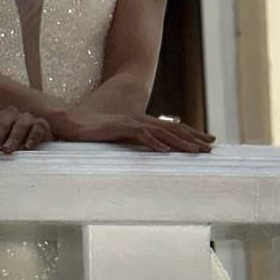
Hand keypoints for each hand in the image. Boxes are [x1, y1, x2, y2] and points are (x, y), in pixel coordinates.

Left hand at [0, 106, 52, 152]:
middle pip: (3, 119)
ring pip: (20, 122)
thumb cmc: (8, 146)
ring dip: (13, 136)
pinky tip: (27, 146)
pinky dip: (33, 136)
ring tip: (7, 150)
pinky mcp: (42, 125)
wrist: (34, 151)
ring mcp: (27, 118)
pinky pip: (38, 127)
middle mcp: (11, 114)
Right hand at [50, 108, 213, 152]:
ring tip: (196, 151)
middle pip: (171, 129)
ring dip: (180, 142)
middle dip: (192, 138)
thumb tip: (141, 159)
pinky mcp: (119, 126)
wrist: (68, 121)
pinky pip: (140, 135)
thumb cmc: (88, 133)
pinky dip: (154, 143)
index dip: (188, 135)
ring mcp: (129, 122)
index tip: (206, 142)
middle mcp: (138, 120)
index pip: (169, 129)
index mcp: (138, 122)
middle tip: (210, 147)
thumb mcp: (114, 140)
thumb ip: (128, 144)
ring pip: (161, 132)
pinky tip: (166, 151)